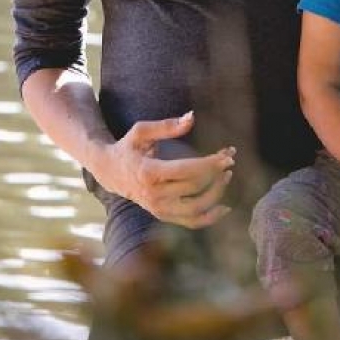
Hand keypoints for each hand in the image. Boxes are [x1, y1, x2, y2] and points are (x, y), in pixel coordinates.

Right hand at [103, 111, 235, 228]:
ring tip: (227, 177)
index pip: (186, 170)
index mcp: (148, 172)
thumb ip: (166, 126)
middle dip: (216, 173)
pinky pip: (190, 222)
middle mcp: (153, 195)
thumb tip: (192, 117)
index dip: (209, 163)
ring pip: (196, 208)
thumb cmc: (128, 148)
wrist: (110, 173)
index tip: (227, 154)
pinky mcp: (163, 215)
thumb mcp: (141, 132)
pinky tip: (225, 208)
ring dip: (217, 194)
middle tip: (229, 160)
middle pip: (195, 187)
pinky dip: (210, 218)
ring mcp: (158, 209)